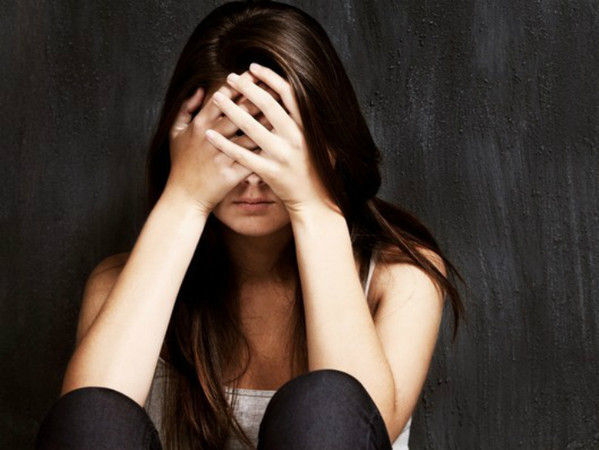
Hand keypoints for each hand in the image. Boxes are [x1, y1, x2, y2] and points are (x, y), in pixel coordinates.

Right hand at [165, 72, 278, 214]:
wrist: (184, 197)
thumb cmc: (181, 165)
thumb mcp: (175, 133)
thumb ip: (186, 109)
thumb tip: (201, 89)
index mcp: (199, 124)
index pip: (223, 98)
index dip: (240, 85)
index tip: (255, 74)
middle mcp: (210, 137)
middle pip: (240, 112)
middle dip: (259, 98)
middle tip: (276, 86)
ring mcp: (221, 156)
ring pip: (250, 134)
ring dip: (267, 123)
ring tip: (283, 111)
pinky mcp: (230, 174)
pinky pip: (252, 159)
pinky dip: (266, 149)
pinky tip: (280, 142)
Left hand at [204, 63, 337, 215]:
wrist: (314, 201)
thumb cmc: (316, 170)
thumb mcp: (322, 142)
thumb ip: (309, 122)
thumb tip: (299, 96)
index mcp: (306, 127)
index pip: (288, 95)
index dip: (270, 78)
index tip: (254, 67)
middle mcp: (295, 138)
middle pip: (268, 106)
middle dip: (247, 89)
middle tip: (230, 77)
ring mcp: (281, 155)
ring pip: (251, 128)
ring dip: (231, 110)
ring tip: (216, 97)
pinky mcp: (269, 171)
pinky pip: (242, 155)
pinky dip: (224, 144)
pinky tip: (210, 134)